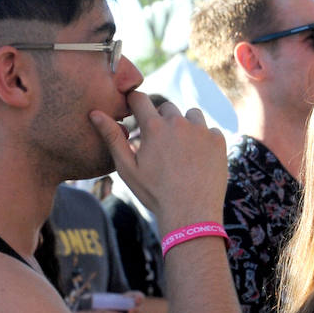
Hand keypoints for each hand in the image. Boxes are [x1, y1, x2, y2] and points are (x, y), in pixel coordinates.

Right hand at [89, 92, 226, 229]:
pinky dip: (205, 139)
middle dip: (161, 119)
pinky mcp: (219, 141)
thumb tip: (95, 113)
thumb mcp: (127, 168)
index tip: (134, 110)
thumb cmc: (155, 193)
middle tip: (160, 143)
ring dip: (186, 125)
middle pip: (167, 107)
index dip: (134, 102)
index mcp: (154, 127)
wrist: (191, 214)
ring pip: (191, 115)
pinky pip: (210, 130)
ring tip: (181, 149)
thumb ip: (112, 137)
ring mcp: (201, 131)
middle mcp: (179, 123)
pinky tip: (199, 158)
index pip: (139, 98)